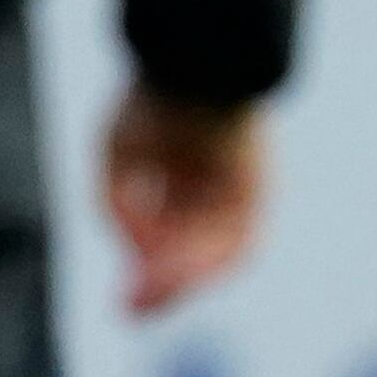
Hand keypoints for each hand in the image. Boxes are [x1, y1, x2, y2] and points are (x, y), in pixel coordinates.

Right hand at [102, 91, 266, 317]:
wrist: (192, 63)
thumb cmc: (153, 98)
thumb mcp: (116, 157)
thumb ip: (119, 208)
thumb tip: (136, 257)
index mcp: (186, 174)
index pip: (171, 238)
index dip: (147, 270)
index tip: (124, 302)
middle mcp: (217, 187)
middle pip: (193, 253)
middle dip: (163, 287)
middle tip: (130, 312)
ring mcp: (241, 190)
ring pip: (215, 255)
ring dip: (181, 281)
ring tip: (147, 293)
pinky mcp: (261, 194)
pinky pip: (236, 246)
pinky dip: (203, 264)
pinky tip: (170, 270)